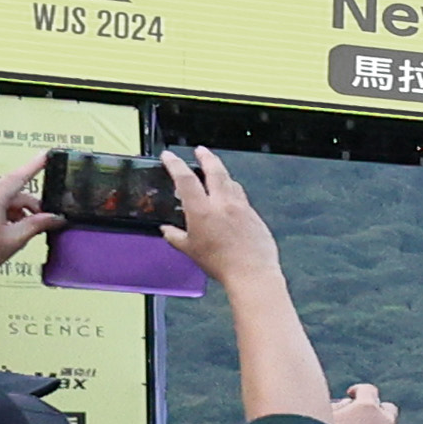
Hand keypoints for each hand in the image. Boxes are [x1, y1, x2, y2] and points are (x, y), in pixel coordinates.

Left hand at [0, 156, 62, 279]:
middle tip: (42, 222)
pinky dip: (1, 215)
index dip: (35, 165)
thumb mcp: (11, 240)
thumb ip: (35, 226)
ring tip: (19, 233)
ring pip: (1, 201)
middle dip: (29, 206)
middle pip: (13, 193)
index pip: (19, 176)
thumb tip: (54, 218)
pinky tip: (4, 233)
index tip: (46, 155)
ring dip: (15, 213)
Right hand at [160, 149, 279, 284]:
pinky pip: (242, 197)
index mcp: (202, 210)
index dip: (175, 165)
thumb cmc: (221, 264)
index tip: (169, 156)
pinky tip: (232, 196)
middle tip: (201, 150)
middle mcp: (223, 204)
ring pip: (231, 182)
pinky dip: (234, 191)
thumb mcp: (190, 250)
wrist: (252, 273)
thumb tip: (167, 231)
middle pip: (215, 171)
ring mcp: (242, 207)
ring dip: (222, 173)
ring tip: (216, 171)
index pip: (186, 179)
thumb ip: (176, 237)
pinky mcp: (255, 216)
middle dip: (206, 157)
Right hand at [323, 381, 404, 423]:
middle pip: (387, 408)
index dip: (359, 391)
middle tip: (364, 418)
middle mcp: (384, 420)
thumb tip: (348, 404)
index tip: (352, 395)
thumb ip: (338, 408)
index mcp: (366, 407)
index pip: (368, 390)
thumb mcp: (324, 421)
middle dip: (377, 411)